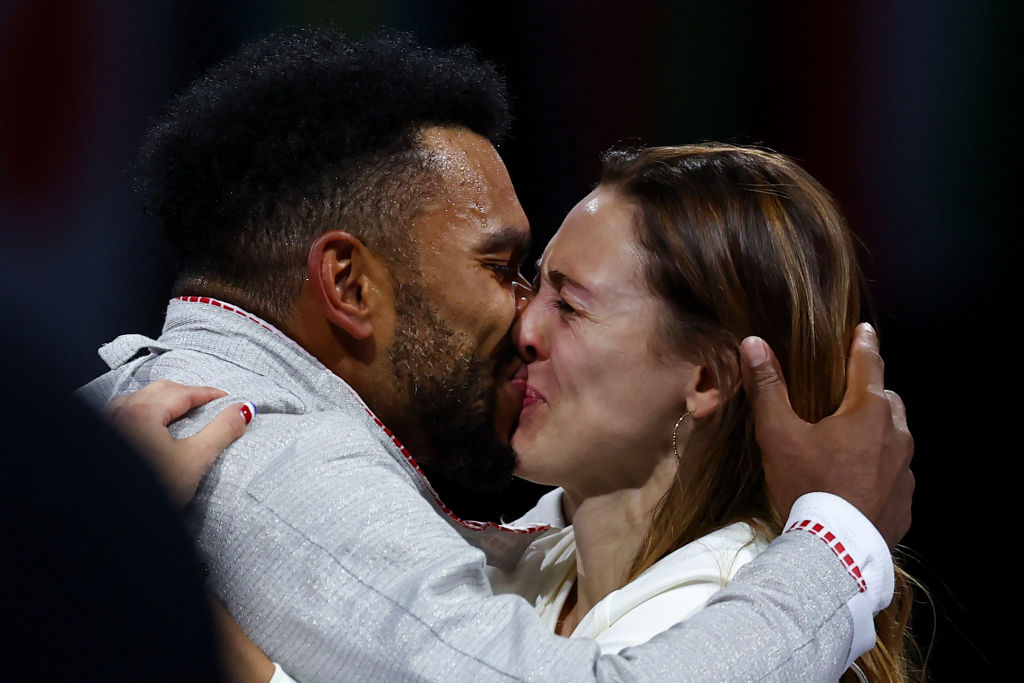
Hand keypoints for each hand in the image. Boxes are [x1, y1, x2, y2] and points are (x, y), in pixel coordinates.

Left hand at [105, 381, 253, 506]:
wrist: (116, 521)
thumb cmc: (152, 491)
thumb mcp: (195, 459)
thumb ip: (222, 431)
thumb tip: (244, 410)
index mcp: (142, 413)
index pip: (183, 393)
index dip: (208, 394)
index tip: (226, 399)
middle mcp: (120, 414)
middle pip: (159, 391)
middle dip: (186, 394)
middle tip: (207, 404)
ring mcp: (107, 426)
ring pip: (138, 400)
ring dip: (161, 401)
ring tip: (178, 411)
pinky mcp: (101, 441)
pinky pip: (123, 414)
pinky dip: (142, 411)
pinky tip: (147, 426)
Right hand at [740, 323, 913, 545]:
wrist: (835, 553)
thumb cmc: (806, 485)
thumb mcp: (779, 434)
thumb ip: (768, 387)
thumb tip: (753, 342)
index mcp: (868, 411)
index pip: (868, 363)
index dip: (863, 343)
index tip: (864, 329)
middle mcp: (897, 435)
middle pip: (887, 401)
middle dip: (870, 394)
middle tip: (846, 399)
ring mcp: (906, 472)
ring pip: (894, 438)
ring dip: (877, 434)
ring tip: (849, 446)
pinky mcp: (906, 503)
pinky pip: (895, 475)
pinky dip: (879, 471)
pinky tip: (856, 485)